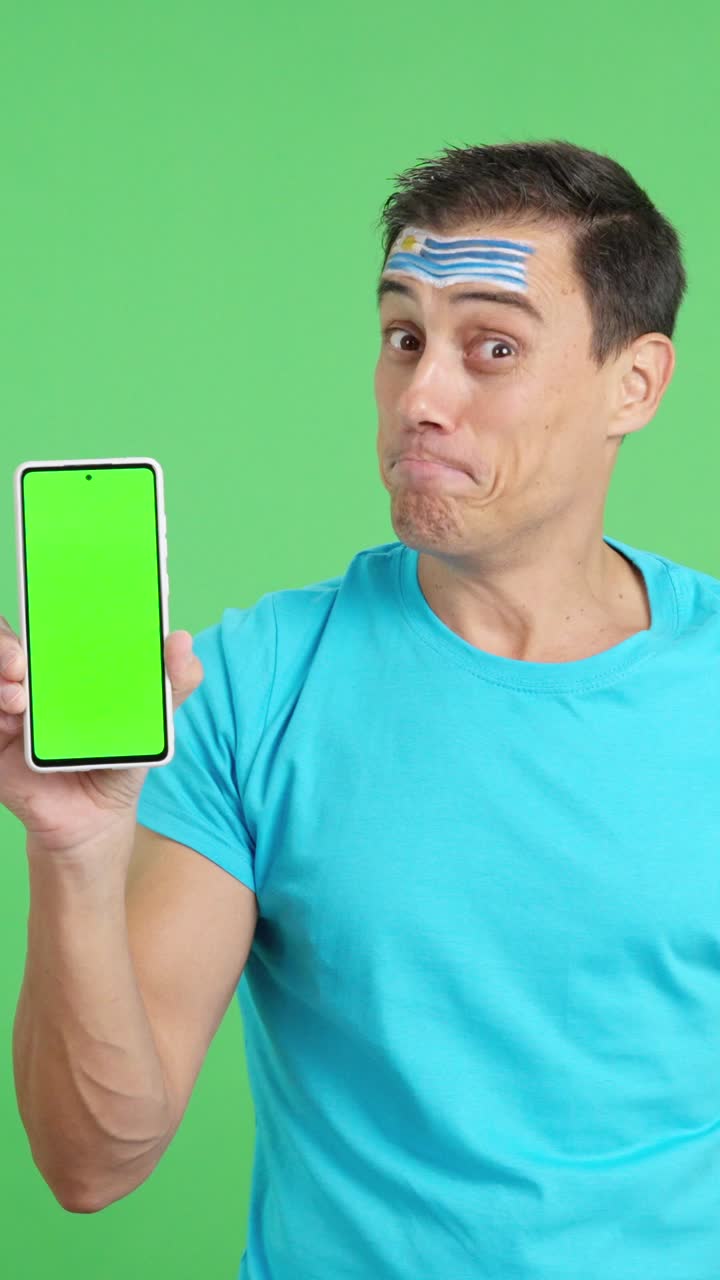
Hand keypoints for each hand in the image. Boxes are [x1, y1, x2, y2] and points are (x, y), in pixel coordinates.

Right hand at [0, 616, 203, 852]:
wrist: (96, 820)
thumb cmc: (120, 761)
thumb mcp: (154, 722)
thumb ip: (173, 683)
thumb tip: (182, 640)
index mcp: (69, 663)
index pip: (51, 619)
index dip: (47, 597)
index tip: (54, 589)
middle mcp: (34, 677)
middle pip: (8, 640)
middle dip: (8, 640)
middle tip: (22, 658)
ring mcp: (11, 705)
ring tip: (18, 692)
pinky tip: (13, 712)